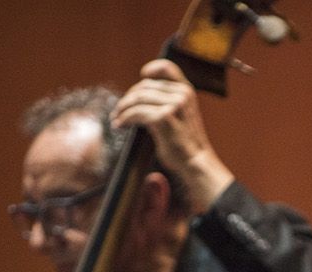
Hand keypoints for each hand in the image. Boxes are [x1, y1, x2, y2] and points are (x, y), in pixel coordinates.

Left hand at [112, 59, 234, 213]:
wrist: (194, 162)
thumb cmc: (184, 142)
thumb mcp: (182, 114)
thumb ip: (168, 100)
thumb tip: (141, 92)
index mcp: (187, 91)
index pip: (166, 68)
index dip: (151, 70)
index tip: (141, 77)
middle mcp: (182, 94)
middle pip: (144, 86)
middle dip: (128, 98)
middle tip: (119, 111)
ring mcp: (174, 105)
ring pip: (137, 99)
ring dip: (122, 109)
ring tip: (117, 119)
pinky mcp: (164, 118)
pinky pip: (136, 113)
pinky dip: (124, 118)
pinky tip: (120, 125)